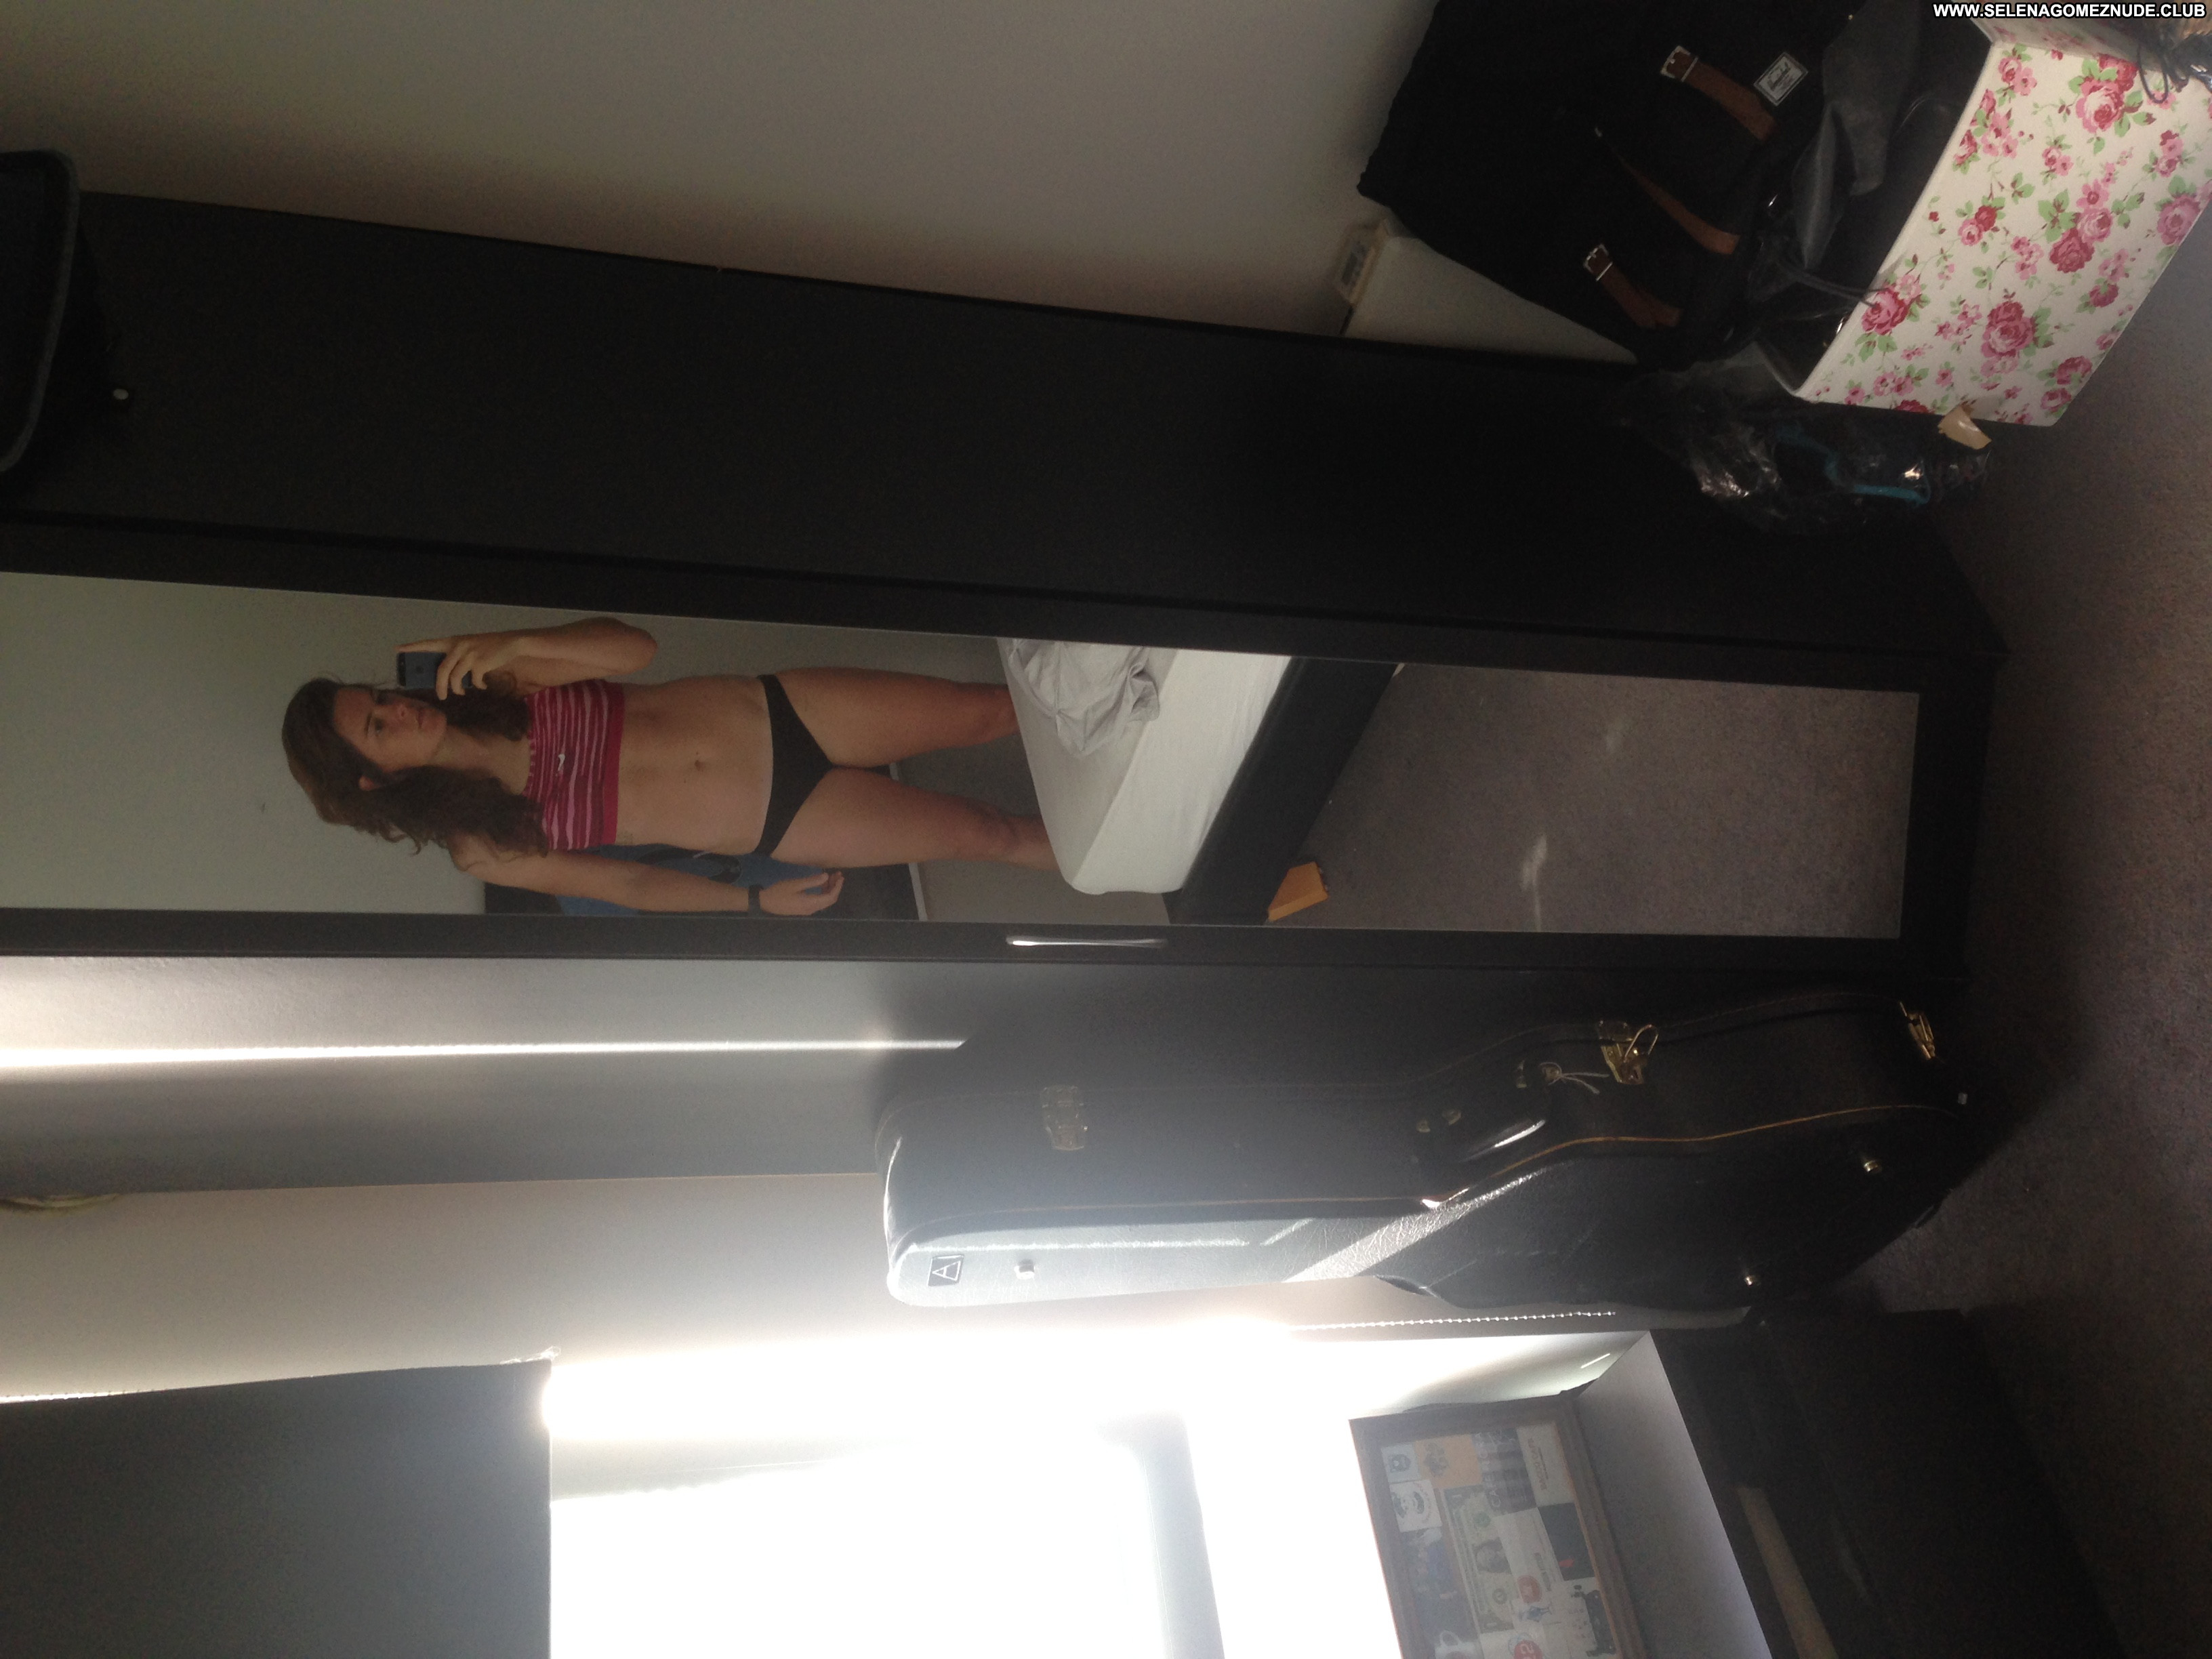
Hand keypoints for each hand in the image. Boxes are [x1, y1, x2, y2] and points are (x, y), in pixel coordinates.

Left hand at [395, 632, 527, 699]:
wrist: (511, 643)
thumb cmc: (489, 646)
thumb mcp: (470, 646)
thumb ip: (457, 657)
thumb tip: (448, 677)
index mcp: (453, 641)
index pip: (429, 644)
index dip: (413, 647)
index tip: (397, 649)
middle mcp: (458, 646)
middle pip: (441, 670)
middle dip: (439, 686)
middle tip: (440, 696)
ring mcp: (469, 654)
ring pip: (455, 678)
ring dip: (457, 689)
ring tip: (460, 692)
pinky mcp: (480, 663)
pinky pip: (473, 680)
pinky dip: (477, 686)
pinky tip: (481, 686)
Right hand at [758, 871, 844, 915]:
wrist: (765, 902)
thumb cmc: (780, 892)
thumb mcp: (796, 884)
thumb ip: (812, 881)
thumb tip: (827, 876)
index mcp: (811, 904)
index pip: (831, 897)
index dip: (838, 887)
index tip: (841, 877)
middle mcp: (812, 909)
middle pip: (829, 900)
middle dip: (835, 887)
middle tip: (837, 874)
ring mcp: (808, 910)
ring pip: (824, 900)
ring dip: (829, 889)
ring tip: (830, 876)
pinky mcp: (804, 908)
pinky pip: (818, 901)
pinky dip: (822, 892)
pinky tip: (821, 883)